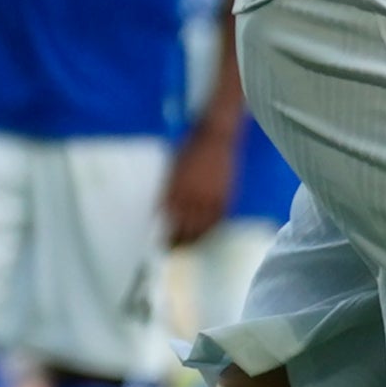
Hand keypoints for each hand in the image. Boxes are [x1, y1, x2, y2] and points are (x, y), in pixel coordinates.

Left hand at [160, 124, 236, 246]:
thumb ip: (166, 193)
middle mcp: (192, 198)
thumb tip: (160, 213)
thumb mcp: (171, 171)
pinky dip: (211, 228)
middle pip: (185, 230)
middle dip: (179, 243)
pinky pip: (218, 220)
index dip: (166, 237)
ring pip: (202, 229)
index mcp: (175, 191)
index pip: (169, 223)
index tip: (162, 244)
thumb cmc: (189, 150)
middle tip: (175, 249)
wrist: (215, 137)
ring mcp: (209, 199)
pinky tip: (206, 232)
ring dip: (195, 239)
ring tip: (190, 244)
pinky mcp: (225, 197)